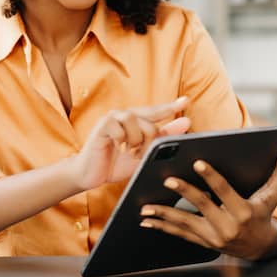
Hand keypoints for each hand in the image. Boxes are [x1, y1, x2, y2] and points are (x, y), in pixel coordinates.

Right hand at [67, 97, 191, 191]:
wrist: (91, 175)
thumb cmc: (115, 163)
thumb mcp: (143, 153)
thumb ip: (163, 138)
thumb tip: (185, 123)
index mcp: (135, 121)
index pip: (156, 112)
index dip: (170, 107)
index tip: (186, 101)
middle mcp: (124, 115)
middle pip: (149, 121)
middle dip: (149, 141)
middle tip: (139, 154)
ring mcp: (112, 118)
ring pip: (135, 121)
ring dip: (135, 140)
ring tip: (129, 152)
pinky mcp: (102, 125)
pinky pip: (119, 127)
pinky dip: (122, 140)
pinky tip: (117, 148)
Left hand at [139, 147, 276, 260]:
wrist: (261, 249)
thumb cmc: (264, 216)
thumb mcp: (273, 197)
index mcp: (243, 211)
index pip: (225, 191)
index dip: (211, 176)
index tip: (197, 162)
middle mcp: (227, 226)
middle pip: (202, 205)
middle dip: (184, 192)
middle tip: (167, 180)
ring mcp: (214, 237)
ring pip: (185, 223)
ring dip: (164, 215)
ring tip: (145, 207)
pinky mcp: (203, 242)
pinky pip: (179, 235)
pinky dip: (162, 228)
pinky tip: (146, 222)